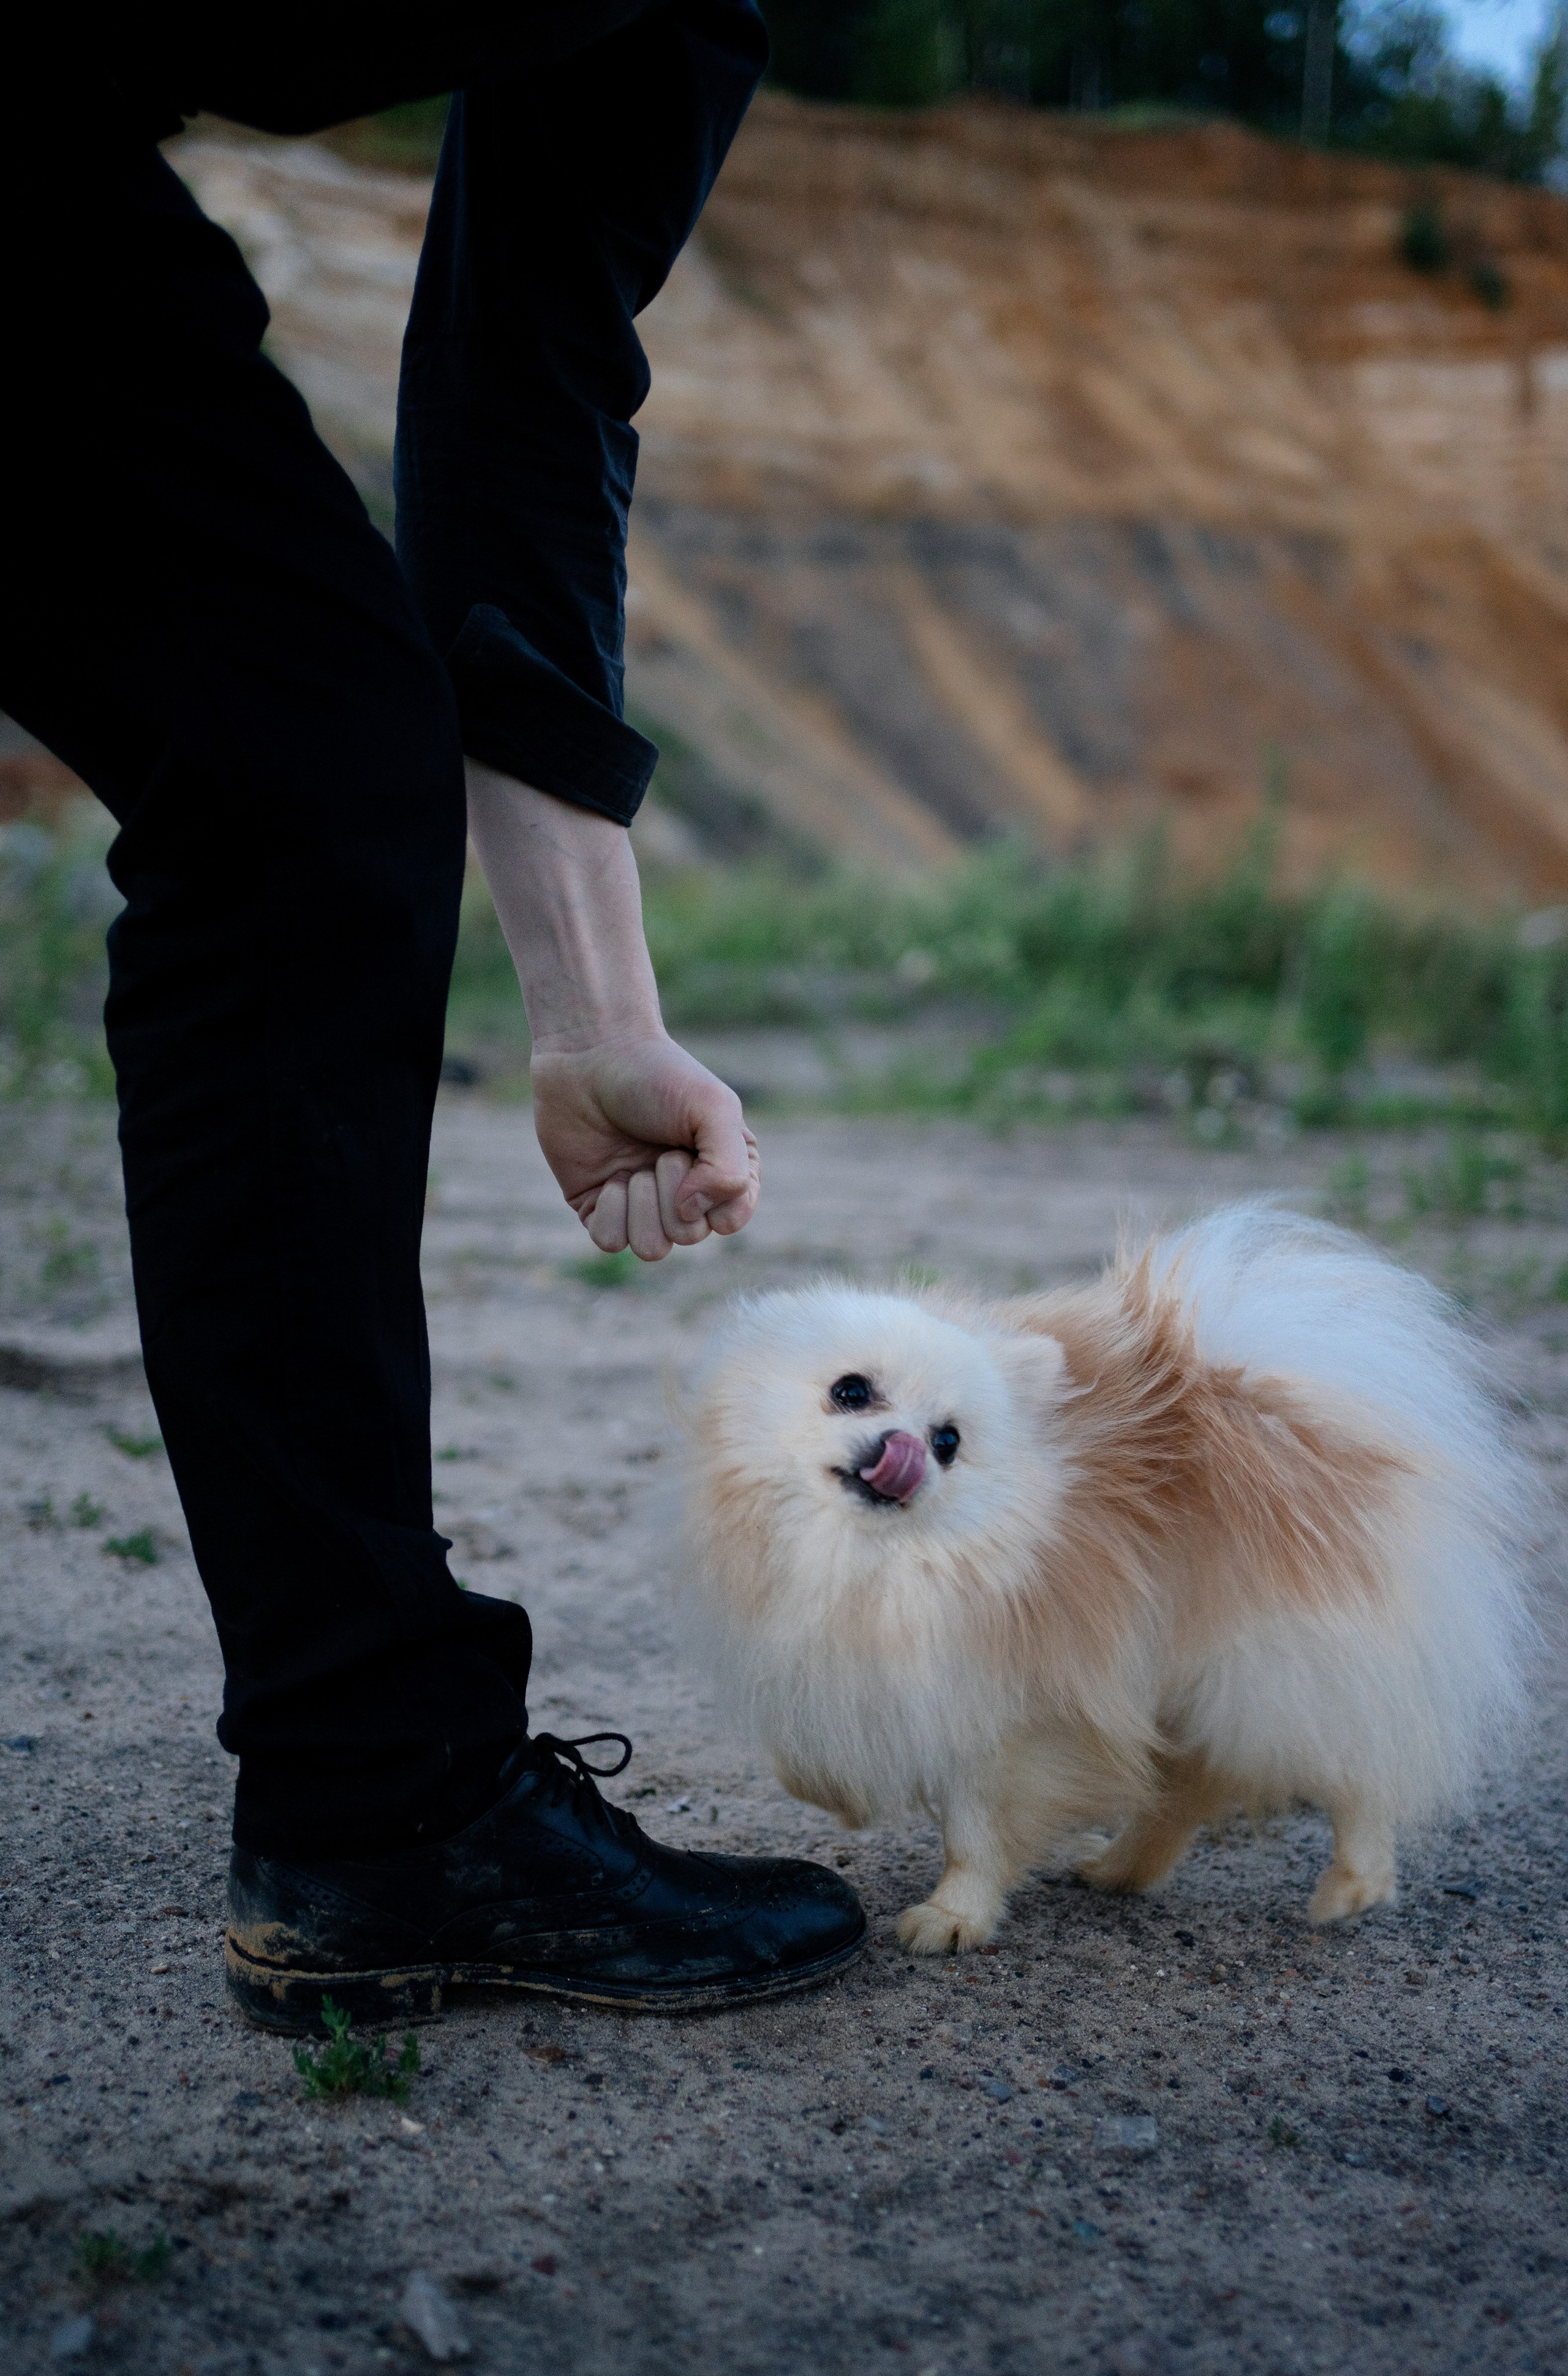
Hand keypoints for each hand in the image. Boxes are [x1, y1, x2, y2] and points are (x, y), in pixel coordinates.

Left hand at [531, 1031, 759, 1259]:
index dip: (714, 1196)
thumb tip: (693, 1213)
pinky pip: (610, 1241)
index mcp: (720, 1171)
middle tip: (659, 1150)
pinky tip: (607, 1177)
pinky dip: (609, 1210)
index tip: (695, 1156)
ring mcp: (639, 1203)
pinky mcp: (598, 1207)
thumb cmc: (658, 1075)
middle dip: (672, 1191)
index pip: (731, 1219)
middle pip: (689, 1235)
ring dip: (641, 1205)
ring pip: (652, 1247)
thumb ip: (729, 1168)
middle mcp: (682, 1194)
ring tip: (630, 1166)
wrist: (590, 1054)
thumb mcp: (714, 1109)